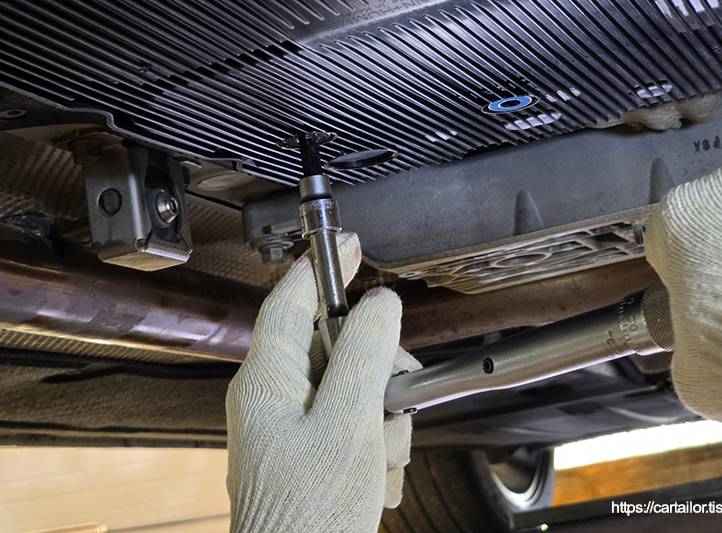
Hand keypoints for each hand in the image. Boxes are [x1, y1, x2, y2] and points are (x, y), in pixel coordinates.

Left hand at [226, 234, 420, 532]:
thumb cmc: (307, 517)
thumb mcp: (347, 424)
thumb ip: (364, 356)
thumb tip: (381, 305)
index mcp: (267, 381)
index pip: (291, 299)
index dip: (323, 266)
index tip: (350, 243)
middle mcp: (275, 399)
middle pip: (337, 348)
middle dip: (377, 376)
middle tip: (392, 403)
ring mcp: (292, 428)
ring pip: (355, 390)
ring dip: (381, 424)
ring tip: (376, 460)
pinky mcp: (311, 453)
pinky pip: (355, 426)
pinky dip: (375, 449)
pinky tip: (371, 480)